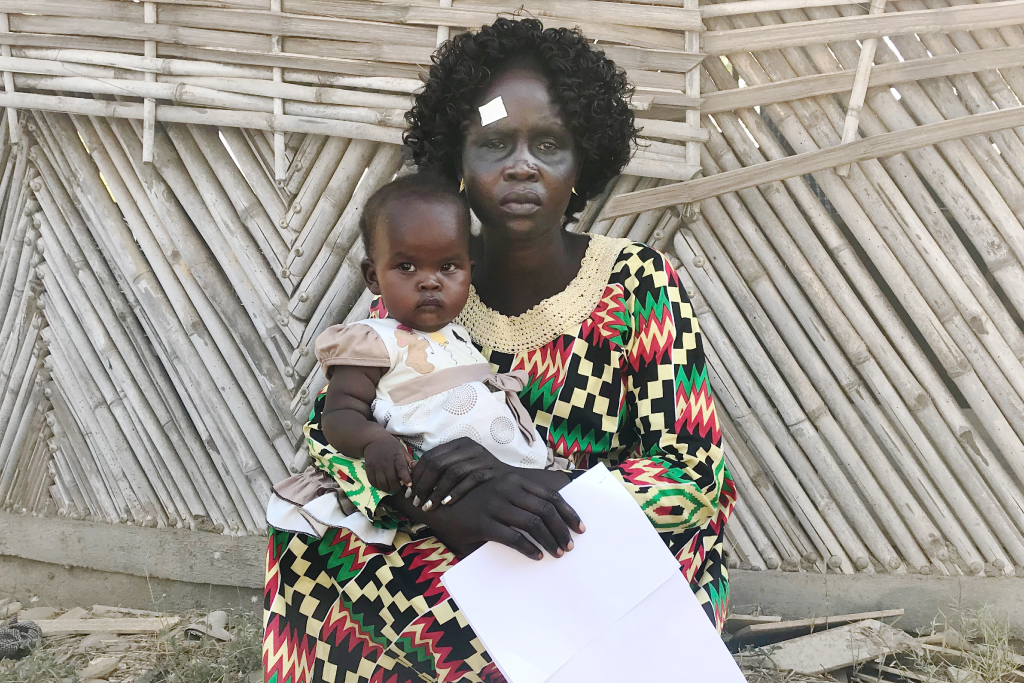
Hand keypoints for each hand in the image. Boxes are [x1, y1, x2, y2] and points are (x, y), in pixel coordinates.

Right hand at [364, 435, 413, 493]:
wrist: (373, 440)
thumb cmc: (391, 446)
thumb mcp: (402, 450)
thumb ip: (409, 460)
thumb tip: (416, 469)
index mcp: (397, 456)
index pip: (402, 468)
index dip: (406, 478)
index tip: (409, 485)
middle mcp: (386, 462)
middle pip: (392, 480)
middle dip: (397, 488)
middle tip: (399, 489)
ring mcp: (376, 465)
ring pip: (382, 484)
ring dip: (387, 488)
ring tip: (390, 487)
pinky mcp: (368, 468)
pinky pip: (373, 482)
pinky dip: (378, 486)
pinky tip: (381, 484)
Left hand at [410, 437, 510, 511]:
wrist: (512, 485)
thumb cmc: (480, 478)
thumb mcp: (458, 467)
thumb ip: (438, 467)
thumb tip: (411, 469)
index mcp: (459, 444)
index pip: (431, 456)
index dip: (417, 475)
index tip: (409, 492)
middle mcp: (470, 447)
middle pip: (438, 463)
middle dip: (424, 485)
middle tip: (416, 502)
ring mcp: (482, 457)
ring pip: (452, 472)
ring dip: (437, 491)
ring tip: (428, 506)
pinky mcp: (491, 469)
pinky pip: (470, 480)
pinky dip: (456, 492)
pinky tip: (446, 503)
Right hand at [428, 472, 583, 559]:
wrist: (440, 505)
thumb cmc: (475, 503)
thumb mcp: (500, 495)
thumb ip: (521, 501)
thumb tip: (552, 519)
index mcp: (514, 481)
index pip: (551, 496)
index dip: (568, 513)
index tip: (580, 528)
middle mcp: (507, 489)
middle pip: (545, 511)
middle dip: (562, 530)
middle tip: (569, 546)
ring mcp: (494, 504)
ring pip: (532, 524)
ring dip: (549, 541)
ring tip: (556, 554)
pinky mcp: (482, 522)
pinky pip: (513, 537)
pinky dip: (528, 548)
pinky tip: (536, 556)